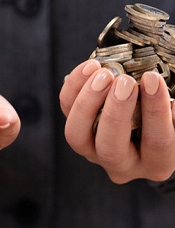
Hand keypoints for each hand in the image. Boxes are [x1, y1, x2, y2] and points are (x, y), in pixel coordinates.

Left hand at [60, 59, 174, 182]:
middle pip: (110, 148)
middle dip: (116, 112)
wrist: (138, 118)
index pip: (156, 144)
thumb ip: (169, 108)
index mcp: (154, 162)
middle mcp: (120, 163)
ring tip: (104, 74)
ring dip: (88, 101)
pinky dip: (74, 87)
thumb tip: (156, 85)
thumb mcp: (172, 115)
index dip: (155, 112)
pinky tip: (90, 68)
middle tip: (124, 82)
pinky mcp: (76, 127)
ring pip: (77, 135)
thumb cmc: (163, 116)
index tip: (152, 79)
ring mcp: (91, 148)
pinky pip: (66, 109)